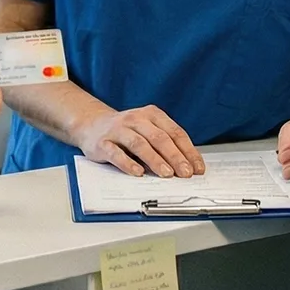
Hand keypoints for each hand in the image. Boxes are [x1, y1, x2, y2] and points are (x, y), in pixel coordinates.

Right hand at [72, 105, 203, 178]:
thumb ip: (165, 144)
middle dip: (175, 157)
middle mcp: (136, 119)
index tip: (197, 167)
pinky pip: (116, 153)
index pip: (175, 133)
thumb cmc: (126, 131)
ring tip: (167, 174)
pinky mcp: (103, 142)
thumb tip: (187, 166)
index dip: (188, 151)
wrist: (92, 124)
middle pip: (159, 138)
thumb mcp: (148, 130)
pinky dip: (128, 163)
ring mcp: (118, 130)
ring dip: (155, 160)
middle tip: (186, 173)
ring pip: (140, 144)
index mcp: (152, 114)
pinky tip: (138, 173)